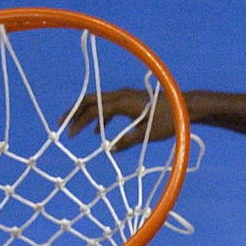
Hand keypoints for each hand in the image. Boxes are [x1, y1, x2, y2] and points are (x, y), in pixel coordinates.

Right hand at [63, 87, 177, 149]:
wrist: (186, 106)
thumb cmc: (169, 121)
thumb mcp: (148, 134)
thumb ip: (128, 141)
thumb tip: (112, 149)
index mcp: (122, 102)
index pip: (94, 110)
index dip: (79, 121)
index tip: (69, 134)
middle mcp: (121, 95)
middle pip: (90, 100)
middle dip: (74, 112)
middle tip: (60, 124)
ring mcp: (126, 96)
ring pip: (99, 102)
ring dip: (86, 115)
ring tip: (75, 129)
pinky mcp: (131, 101)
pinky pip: (110, 107)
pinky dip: (101, 117)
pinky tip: (99, 132)